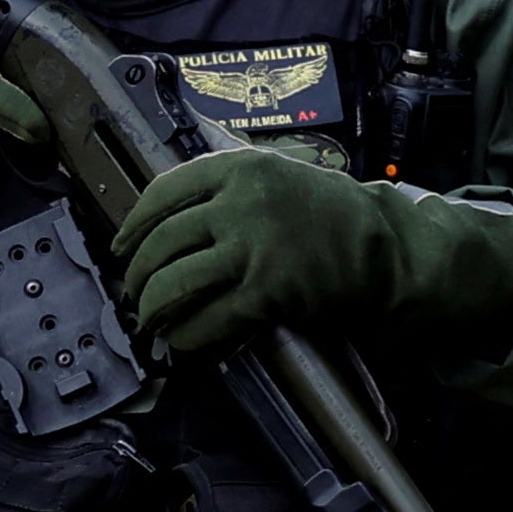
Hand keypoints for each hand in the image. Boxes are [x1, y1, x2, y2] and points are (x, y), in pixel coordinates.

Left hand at [113, 142, 512, 362]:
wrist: (388, 247)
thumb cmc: (334, 215)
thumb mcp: (279, 176)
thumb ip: (229, 187)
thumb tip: (170, 218)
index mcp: (238, 168)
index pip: (163, 193)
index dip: (133, 225)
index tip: (123, 246)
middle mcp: (239, 202)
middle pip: (162, 241)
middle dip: (139, 275)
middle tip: (135, 293)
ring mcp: (253, 248)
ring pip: (175, 283)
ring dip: (154, 308)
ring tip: (152, 322)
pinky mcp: (267, 292)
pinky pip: (209, 319)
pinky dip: (189, 337)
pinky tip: (184, 343)